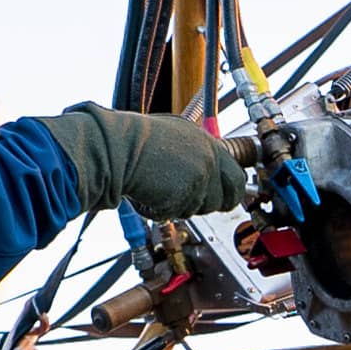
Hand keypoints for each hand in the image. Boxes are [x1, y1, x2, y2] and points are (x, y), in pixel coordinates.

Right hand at [43, 105, 247, 220]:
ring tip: (157, 186)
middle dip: (213, 204)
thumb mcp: (172, 137)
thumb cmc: (132, 141)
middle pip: (228, 197)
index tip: (225, 198)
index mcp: (206, 141)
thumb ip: (194, 155)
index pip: (236, 175)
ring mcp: (200, 176)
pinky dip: (159, 209)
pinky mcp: (186, 193)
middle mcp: (208, 157)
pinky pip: (176, 213)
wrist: (114, 147)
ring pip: (199, 208)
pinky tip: (147, 191)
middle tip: (190, 201)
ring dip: (179, 205)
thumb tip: (208, 173)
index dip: (230, 191)